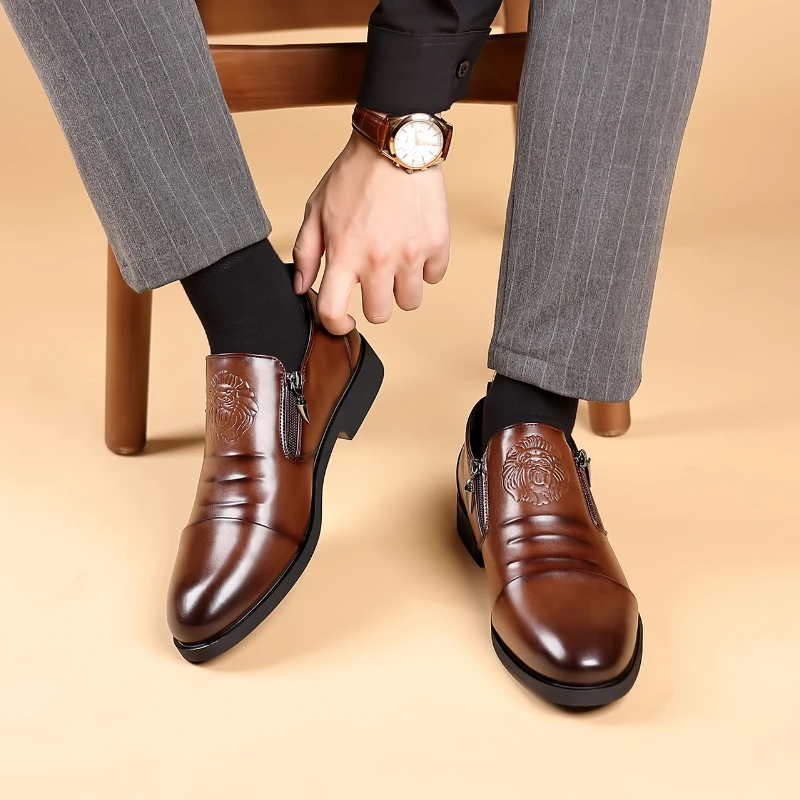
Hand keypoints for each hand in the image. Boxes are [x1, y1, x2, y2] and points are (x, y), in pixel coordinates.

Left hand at [293, 131, 449, 334]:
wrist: (395, 143)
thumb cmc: (355, 175)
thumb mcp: (317, 209)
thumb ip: (307, 253)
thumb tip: (302, 287)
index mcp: (344, 254)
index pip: (334, 313)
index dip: (336, 325)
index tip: (344, 321)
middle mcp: (378, 260)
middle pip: (380, 315)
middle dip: (375, 302)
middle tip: (374, 280)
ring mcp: (411, 254)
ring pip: (410, 302)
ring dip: (402, 288)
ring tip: (397, 262)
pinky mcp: (437, 244)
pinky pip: (435, 277)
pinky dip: (426, 268)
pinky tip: (415, 247)